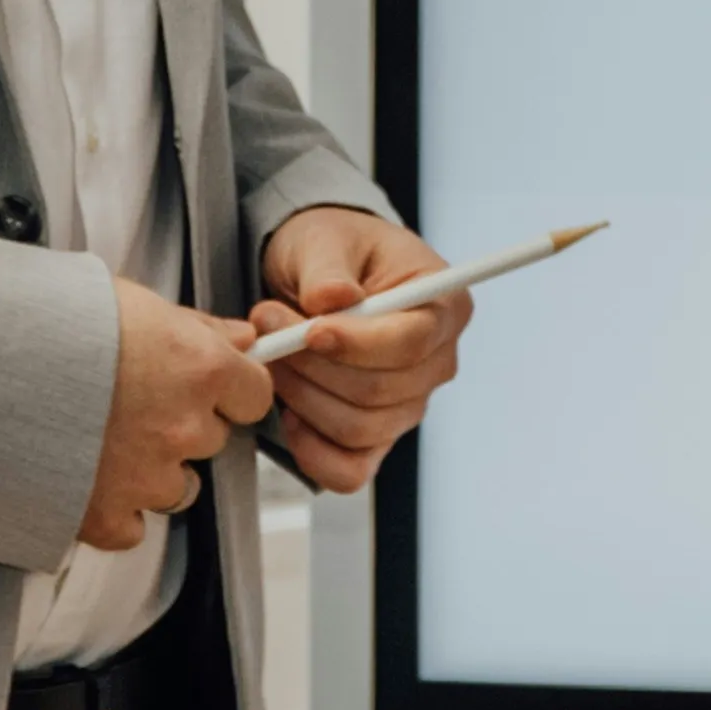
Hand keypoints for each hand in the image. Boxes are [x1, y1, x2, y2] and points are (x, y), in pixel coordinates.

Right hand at [90, 276, 274, 550]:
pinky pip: (131, 526)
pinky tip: (83, 475)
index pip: (254, 394)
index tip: (209, 386)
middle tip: (130, 401)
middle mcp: (183, 427)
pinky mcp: (106, 515)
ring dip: (151, 469)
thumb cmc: (50, 320)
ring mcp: (148, 476)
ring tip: (100, 437)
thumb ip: (195, 326)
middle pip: (210, 439)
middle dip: (180, 424)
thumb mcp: (130, 300)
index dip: (229, 389)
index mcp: (199, 367)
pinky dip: (113, 510)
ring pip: (177, 487)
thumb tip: (241, 337)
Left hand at [250, 209, 464, 494]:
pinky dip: (312, 452)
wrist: (316, 274)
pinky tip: (289, 415)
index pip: (410, 343)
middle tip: (267, 327)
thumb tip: (333, 299)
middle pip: (380, 391)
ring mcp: (407, 405)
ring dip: (302, 397)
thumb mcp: (324, 239)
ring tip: (271, 353)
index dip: (357, 344)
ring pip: (358, 429)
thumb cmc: (332, 249)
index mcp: (443, 306)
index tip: (310, 330)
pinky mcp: (376, 436)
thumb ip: (327, 269)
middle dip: (313, 366)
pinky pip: (350, 470)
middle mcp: (435, 363)